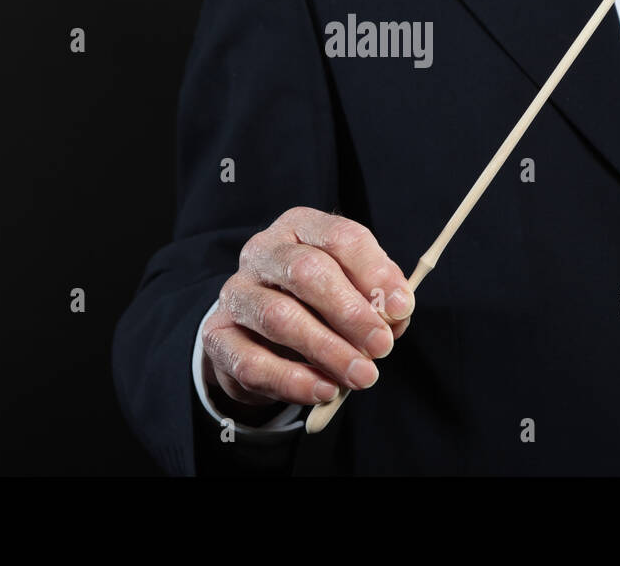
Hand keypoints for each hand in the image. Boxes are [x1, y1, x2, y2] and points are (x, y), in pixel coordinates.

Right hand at [201, 207, 413, 414]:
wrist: (261, 336)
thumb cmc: (318, 305)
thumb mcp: (354, 291)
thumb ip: (378, 298)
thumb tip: (395, 313)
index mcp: (301, 228)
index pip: (339, 237)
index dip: (374, 273)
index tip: (401, 308)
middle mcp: (263, 251)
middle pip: (306, 271)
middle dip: (350, 313)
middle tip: (382, 346)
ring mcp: (236, 292)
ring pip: (279, 317)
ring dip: (327, 350)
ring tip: (362, 375)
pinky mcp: (218, 335)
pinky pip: (252, 361)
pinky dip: (293, 380)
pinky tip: (324, 390)